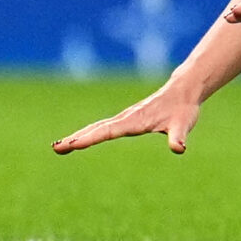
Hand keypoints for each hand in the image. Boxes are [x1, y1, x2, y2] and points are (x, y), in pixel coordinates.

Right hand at [53, 83, 201, 154]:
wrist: (184, 91)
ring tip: (58, 147)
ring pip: (96, 127)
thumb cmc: (183, 109)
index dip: (92, 138)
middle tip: (56, 149)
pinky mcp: (126, 119)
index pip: (110, 131)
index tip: (73, 144)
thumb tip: (179, 149)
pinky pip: (102, 127)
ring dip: (78, 136)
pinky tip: (77, 140)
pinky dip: (87, 133)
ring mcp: (124, 118)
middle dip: (77, 138)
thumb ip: (179, 137)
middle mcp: (126, 118)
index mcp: (136, 120)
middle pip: (97, 129)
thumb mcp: (183, 124)